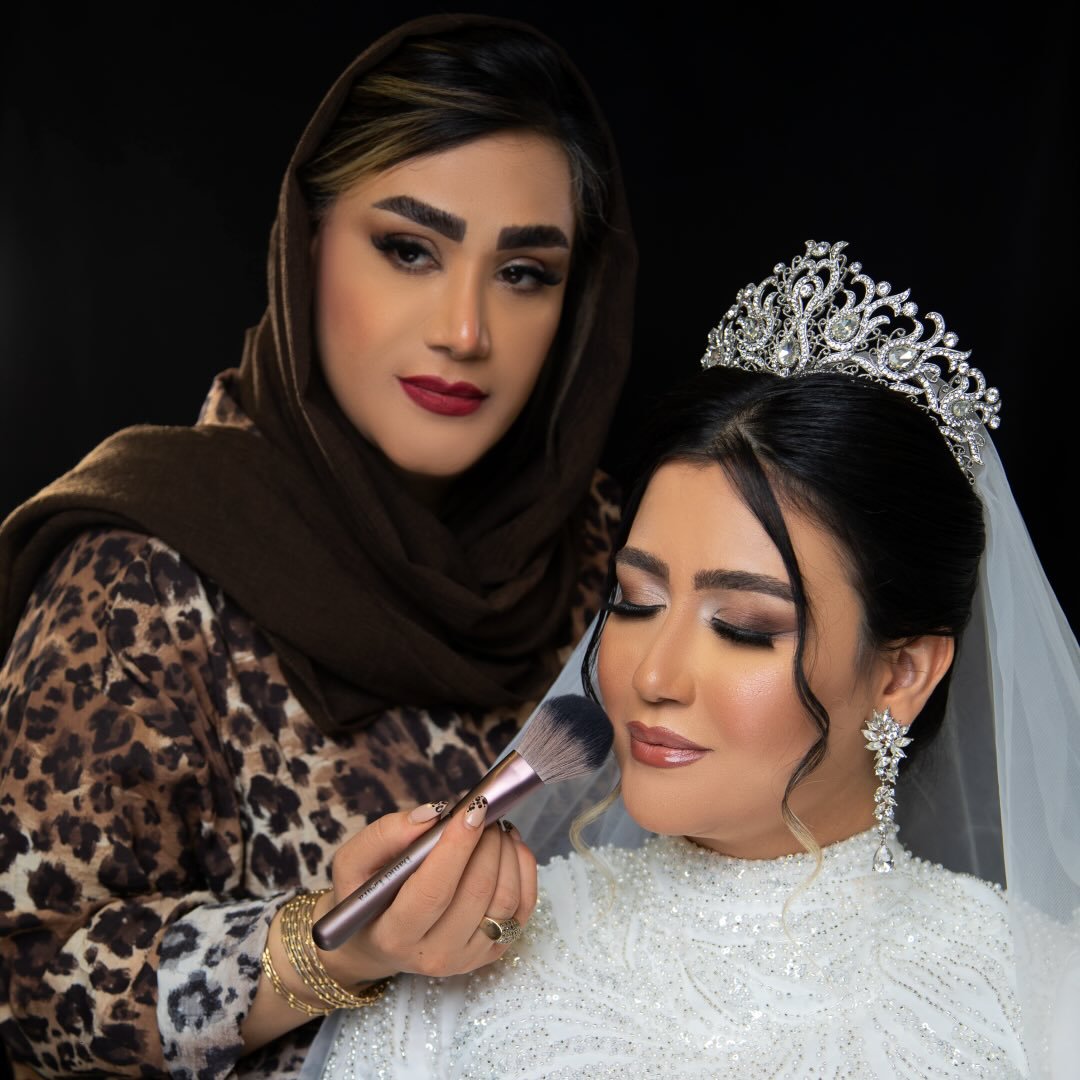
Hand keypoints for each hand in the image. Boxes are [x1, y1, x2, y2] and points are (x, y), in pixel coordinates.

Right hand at [316, 799, 536, 985]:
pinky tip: (510, 845)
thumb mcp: (354, 862)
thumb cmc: (365, 895)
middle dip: (486, 842)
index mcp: (394, 935)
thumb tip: (433, 815)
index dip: (457, 847)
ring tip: (495, 826)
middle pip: (476, 893)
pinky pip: (523, 908)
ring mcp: (467, 958)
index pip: (434, 891)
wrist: (375, 940)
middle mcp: (434, 956)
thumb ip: (385, 835)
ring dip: (507, 852)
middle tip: (482, 810)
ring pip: (505, 900)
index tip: (472, 809)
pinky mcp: (492, 952)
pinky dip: (524, 869)